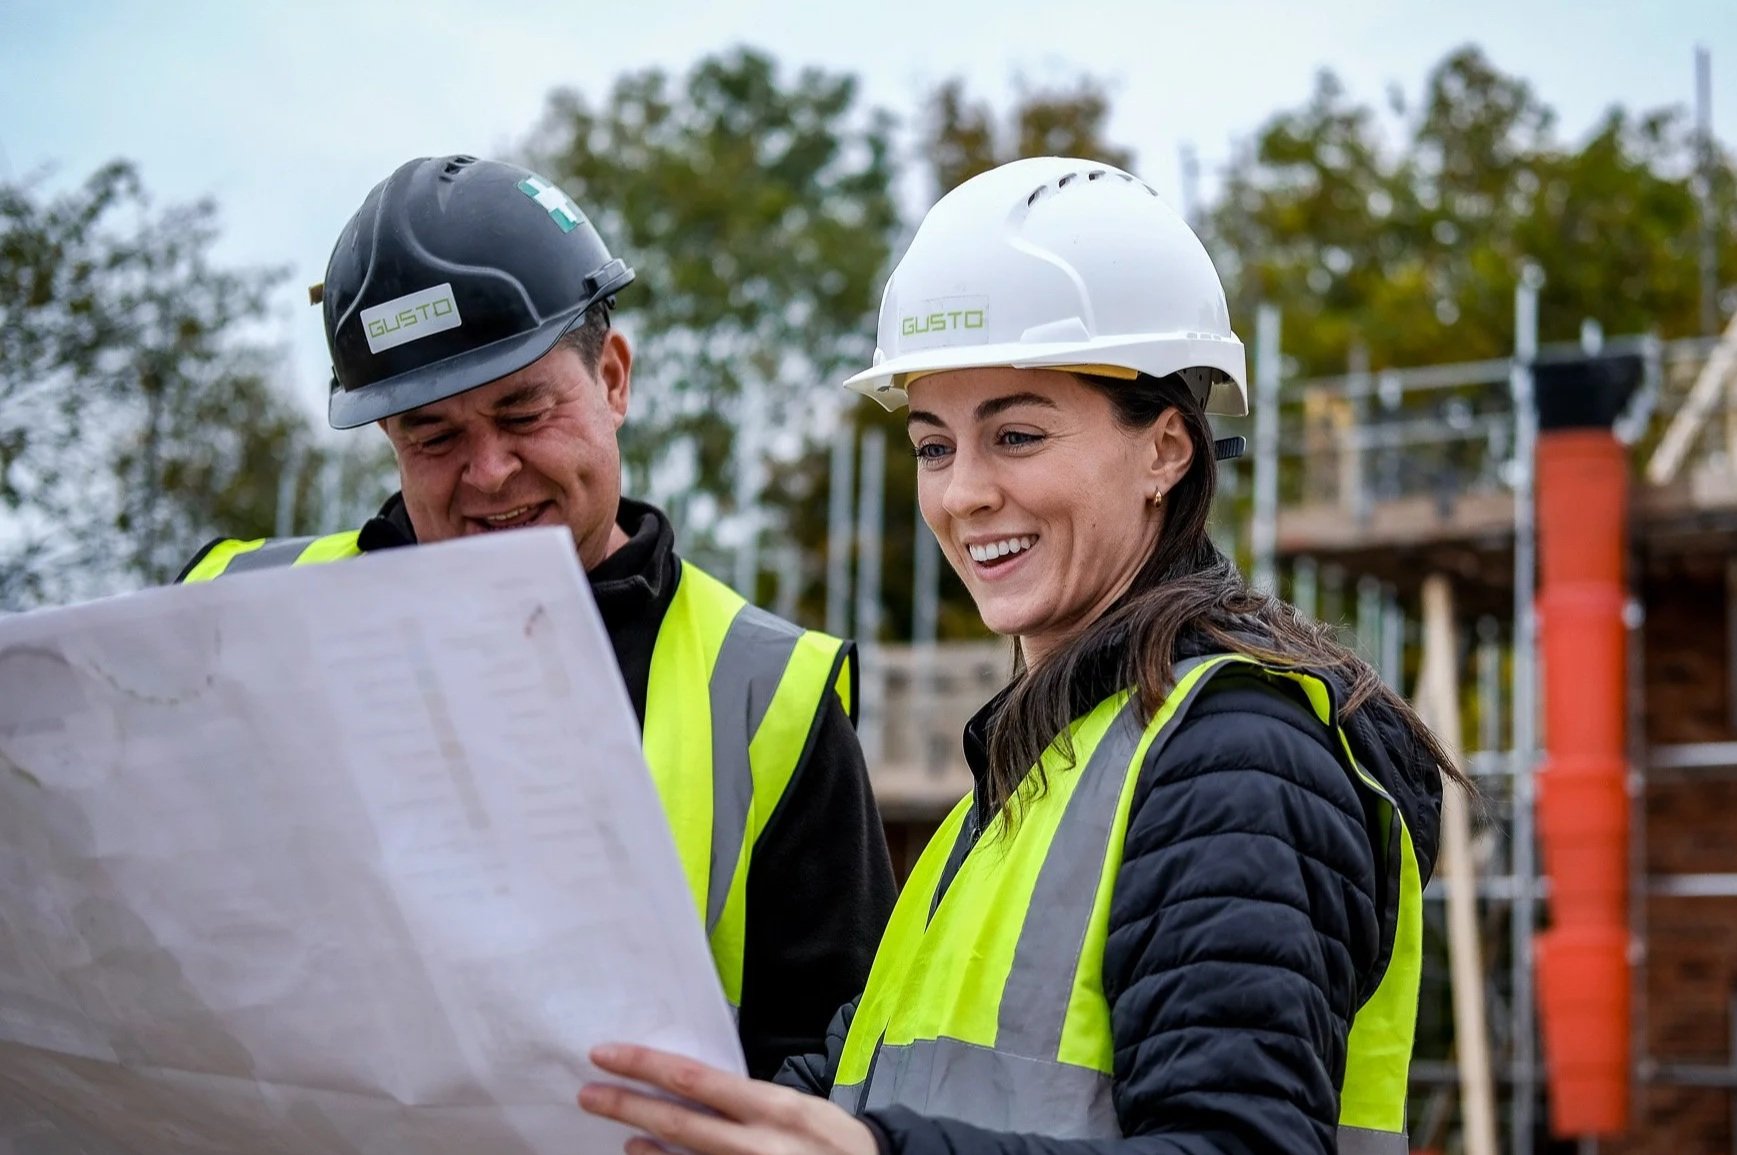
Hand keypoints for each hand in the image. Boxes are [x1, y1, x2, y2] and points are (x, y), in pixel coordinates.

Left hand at [580, 1043, 879, 1154]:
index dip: (645, 1066)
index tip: (608, 1054)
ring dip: (643, 1147)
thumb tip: (697, 1089)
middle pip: (677, 1122)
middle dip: (626, 1105)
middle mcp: (755, 1144)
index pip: (694, 1080)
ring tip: (619, 1133)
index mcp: (771, 1108)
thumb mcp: (799, 1108)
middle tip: (587, 1093)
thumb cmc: (835, 1142)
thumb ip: (750, 1102)